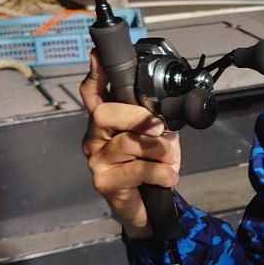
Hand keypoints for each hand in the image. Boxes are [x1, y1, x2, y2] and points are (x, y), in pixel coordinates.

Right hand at [80, 52, 181, 236]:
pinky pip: (138, 170)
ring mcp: (97, 160)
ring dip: (158, 150)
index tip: (97, 57)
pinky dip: (162, 172)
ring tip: (169, 160)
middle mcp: (95, 137)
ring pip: (127, 142)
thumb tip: (164, 107)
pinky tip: (167, 177)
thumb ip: (156, 119)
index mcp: (107, 121)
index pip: (94, 93)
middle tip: (159, 127)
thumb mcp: (159, 137)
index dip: (95, 75)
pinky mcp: (104, 182)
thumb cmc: (152, 167)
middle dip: (137, 117)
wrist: (150, 207)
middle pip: (105, 112)